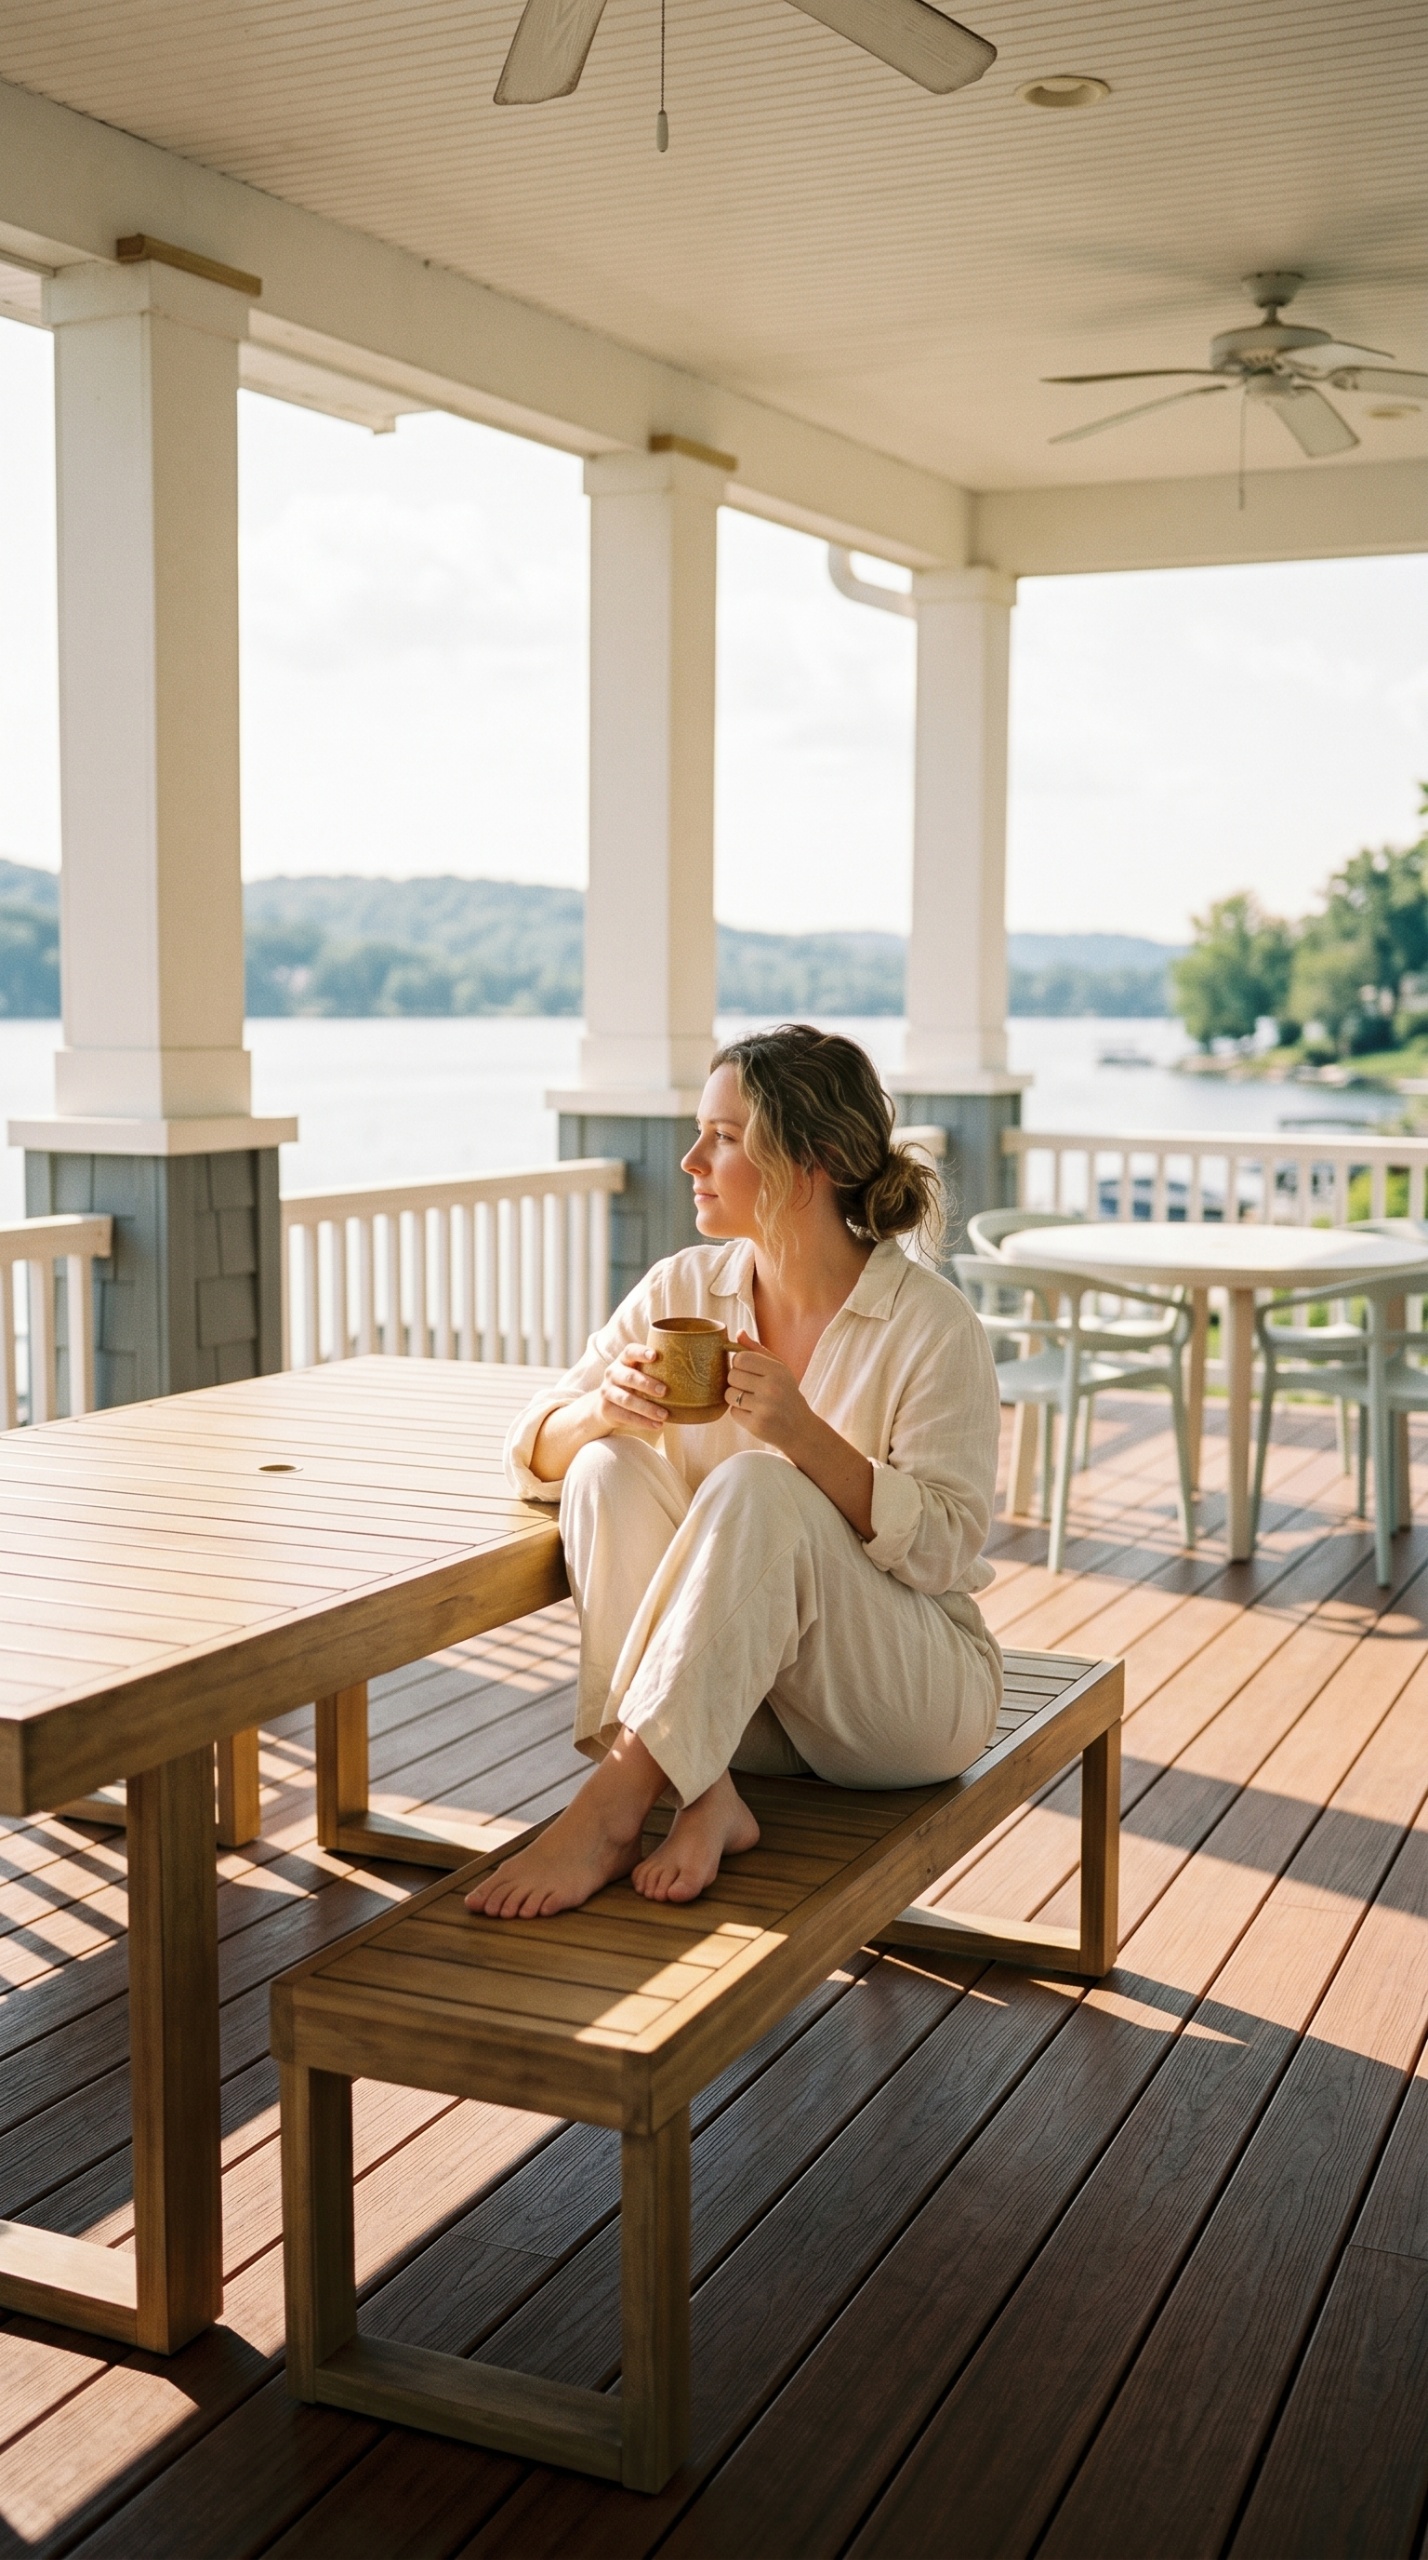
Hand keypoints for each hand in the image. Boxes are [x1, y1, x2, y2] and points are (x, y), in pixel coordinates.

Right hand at [595, 1345, 667, 1439]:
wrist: (604, 1405)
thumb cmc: (633, 1385)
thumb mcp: (639, 1373)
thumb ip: (658, 1369)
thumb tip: (697, 1369)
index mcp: (624, 1360)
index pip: (630, 1351)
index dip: (641, 1352)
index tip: (655, 1356)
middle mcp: (613, 1373)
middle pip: (629, 1377)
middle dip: (647, 1384)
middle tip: (664, 1391)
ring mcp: (607, 1392)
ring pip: (627, 1400)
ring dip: (647, 1408)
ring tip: (664, 1415)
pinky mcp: (606, 1409)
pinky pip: (625, 1416)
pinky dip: (642, 1422)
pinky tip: (657, 1425)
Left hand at [725, 1332, 809, 1453]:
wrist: (800, 1428)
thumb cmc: (786, 1394)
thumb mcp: (779, 1369)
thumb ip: (758, 1350)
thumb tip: (738, 1332)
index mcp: (777, 1371)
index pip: (741, 1358)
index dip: (739, 1364)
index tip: (747, 1371)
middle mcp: (771, 1388)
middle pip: (732, 1375)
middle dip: (736, 1381)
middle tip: (749, 1387)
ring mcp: (764, 1408)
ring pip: (729, 1394)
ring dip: (735, 1397)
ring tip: (751, 1400)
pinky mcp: (757, 1424)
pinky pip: (733, 1412)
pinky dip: (739, 1412)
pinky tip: (754, 1413)